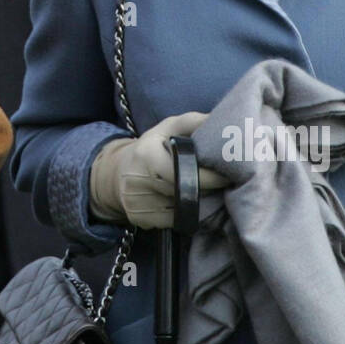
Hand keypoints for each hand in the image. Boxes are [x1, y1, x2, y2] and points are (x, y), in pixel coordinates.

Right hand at [90, 112, 226, 229]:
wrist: (117, 173)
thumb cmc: (150, 147)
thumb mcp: (167, 128)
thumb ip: (192, 122)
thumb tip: (222, 121)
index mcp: (147, 155)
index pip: (187, 173)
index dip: (211, 176)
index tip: (228, 174)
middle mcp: (139, 180)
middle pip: (185, 193)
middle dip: (207, 190)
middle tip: (223, 185)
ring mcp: (138, 202)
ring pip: (181, 211)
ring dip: (197, 204)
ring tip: (205, 193)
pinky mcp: (139, 219)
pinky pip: (172, 222)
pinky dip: (183, 214)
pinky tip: (184, 204)